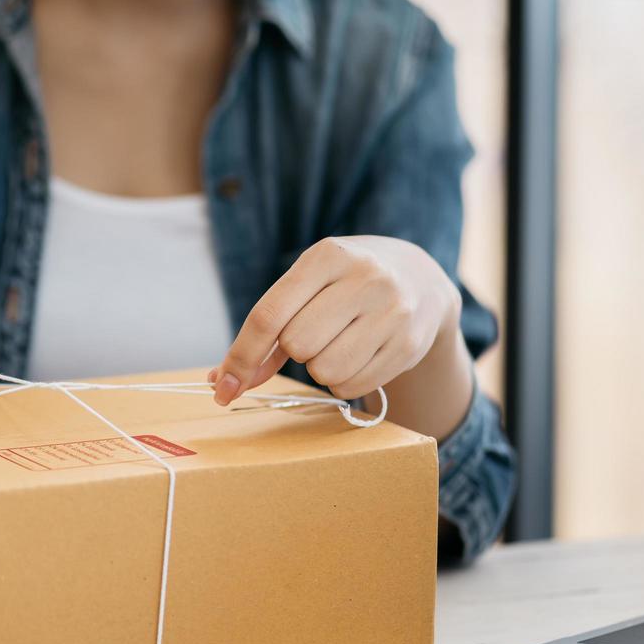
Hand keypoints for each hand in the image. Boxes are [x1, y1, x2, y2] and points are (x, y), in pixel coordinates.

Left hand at [209, 235, 460, 404]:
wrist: (420, 281)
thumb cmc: (345, 285)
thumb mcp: (308, 286)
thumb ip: (267, 331)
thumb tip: (223, 381)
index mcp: (327, 256)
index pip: (268, 316)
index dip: (241, 357)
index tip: (222, 387)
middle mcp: (364, 278)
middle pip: (296, 345)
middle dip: (294, 350)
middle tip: (315, 333)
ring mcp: (392, 311)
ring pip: (324, 370)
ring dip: (319, 368)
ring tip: (339, 343)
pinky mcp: (409, 344)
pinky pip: (351, 385)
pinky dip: (343, 381)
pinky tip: (359, 356)